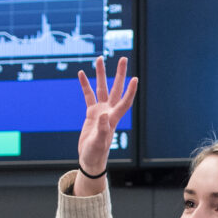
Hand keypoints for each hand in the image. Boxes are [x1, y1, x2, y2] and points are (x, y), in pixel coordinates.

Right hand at [75, 56, 137, 194]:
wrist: (90, 159)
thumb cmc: (96, 153)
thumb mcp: (98, 142)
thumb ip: (102, 129)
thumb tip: (103, 115)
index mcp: (113, 118)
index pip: (124, 101)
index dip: (130, 91)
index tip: (135, 79)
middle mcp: (109, 111)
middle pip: (116, 89)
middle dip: (119, 74)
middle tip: (123, 58)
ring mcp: (100, 111)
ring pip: (102, 88)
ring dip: (101, 74)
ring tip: (100, 59)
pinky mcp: (91, 113)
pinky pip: (89, 95)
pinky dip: (85, 85)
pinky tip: (82, 74)